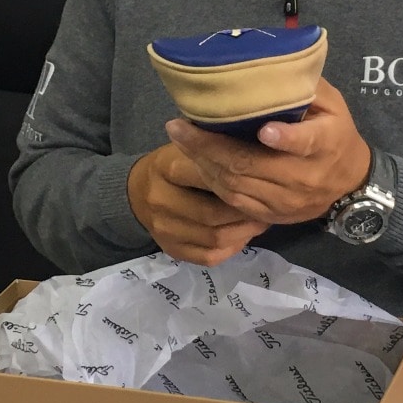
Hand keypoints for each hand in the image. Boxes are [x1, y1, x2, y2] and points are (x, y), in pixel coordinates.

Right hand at [127, 142, 268, 266]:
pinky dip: (231, 248)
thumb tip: (258, 146)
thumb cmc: (172, 164)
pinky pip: (209, 257)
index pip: (206, 176)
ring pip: (214, 239)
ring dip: (244, 232)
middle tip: (266, 206)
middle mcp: (161, 200)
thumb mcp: (187, 148)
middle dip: (245, 213)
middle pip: (212, 214)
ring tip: (260, 221)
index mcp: (166, 168)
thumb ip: (214, 149)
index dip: (238, 181)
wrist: (136, 193)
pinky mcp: (170, 249)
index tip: (260, 180)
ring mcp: (164, 229)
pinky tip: (243, 235)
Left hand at [163, 78, 371, 226]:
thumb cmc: (336, 132)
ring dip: (204, 162)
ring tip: (179, 139)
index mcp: (326, 143)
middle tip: (178, 127)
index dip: (285, 138)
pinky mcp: (274, 216)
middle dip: (211, 146)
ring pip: (238, 185)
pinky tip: (196, 161)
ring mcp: (288, 201)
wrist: (350, 183)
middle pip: (253, 165)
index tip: (264, 130)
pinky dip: (212, 181)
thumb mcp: (332, 104)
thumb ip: (305, 85)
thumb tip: (269, 60)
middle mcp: (306, 176)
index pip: (307, 143)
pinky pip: (235, 202)